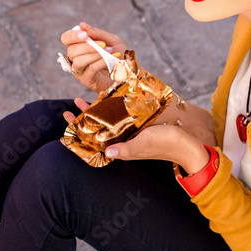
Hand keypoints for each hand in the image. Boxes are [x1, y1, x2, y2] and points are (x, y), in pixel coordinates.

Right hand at [58, 22, 126, 93]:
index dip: (72, 36)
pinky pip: (90, 69)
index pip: (66, 38)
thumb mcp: (111, 40)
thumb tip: (82, 25)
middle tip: (103, 44)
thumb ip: (97, 33)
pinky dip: (100, 62)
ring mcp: (80, 70)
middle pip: (71, 50)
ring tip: (108, 51)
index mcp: (78, 45)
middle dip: (87, 46)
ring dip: (93, 54)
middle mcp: (75, 58)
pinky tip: (108, 59)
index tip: (85, 34)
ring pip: (78, 61)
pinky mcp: (87, 80)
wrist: (129, 71)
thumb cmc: (118, 55)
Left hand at [62, 99, 208, 170]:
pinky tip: (106, 98)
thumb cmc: (165, 145)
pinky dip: (110, 109)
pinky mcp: (138, 127)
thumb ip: (125, 149)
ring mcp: (129, 134)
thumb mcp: (143, 145)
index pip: (93, 145)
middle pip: (95, 131)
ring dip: (94, 112)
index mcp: (120, 150)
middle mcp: (122, 142)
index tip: (65, 130)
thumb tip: (107, 152)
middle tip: (70, 108)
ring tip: (82, 100)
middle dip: (82, 120)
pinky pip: (119, 117)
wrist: (186, 144)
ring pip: (105, 122)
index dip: (78, 138)